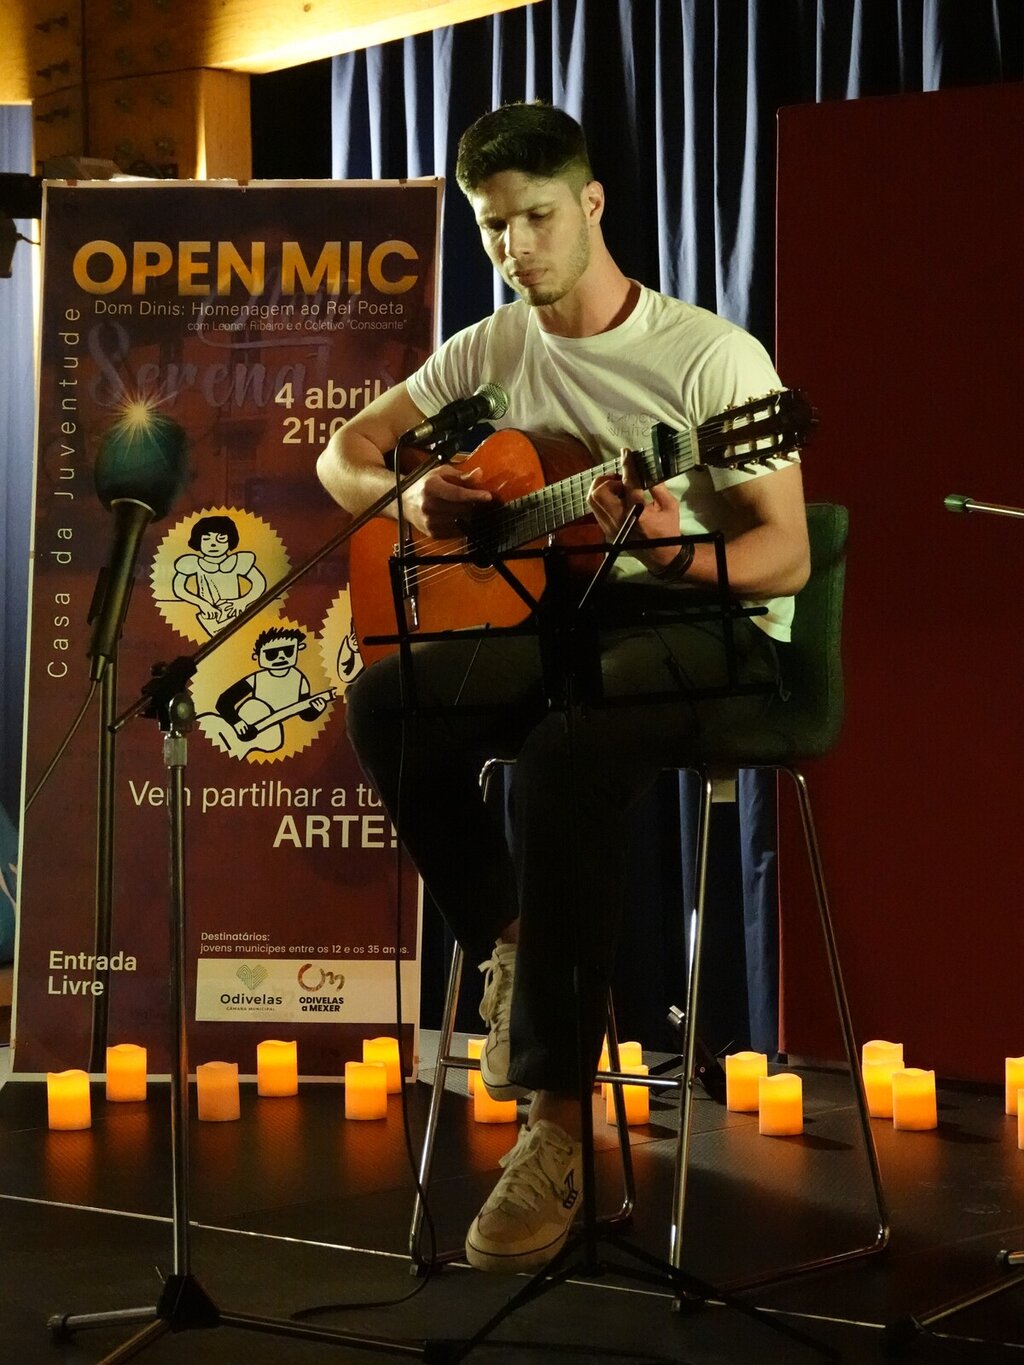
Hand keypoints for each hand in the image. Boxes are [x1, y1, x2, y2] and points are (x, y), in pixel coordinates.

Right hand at [403, 464, 492, 537]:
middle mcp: (429, 505)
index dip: (475, 495)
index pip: (457, 493)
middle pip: (462, 508)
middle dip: (475, 505)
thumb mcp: (441, 473)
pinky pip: (457, 531)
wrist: (405, 503)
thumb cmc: (425, 485)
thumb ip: (461, 475)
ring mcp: (430, 521)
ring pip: (461, 521)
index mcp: (431, 487)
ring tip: (470, 507)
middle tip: (480, 501)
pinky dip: (463, 524)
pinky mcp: (433, 533)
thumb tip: (479, 474)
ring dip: (470, 515)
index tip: (487, 496)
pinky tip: (461, 516)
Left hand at [587, 449, 681, 573]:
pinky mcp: (606, 530)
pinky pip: (596, 509)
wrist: (660, 556)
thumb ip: (658, 487)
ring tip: (618, 488)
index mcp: (639, 513)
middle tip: (621, 480)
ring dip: (603, 488)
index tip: (626, 452)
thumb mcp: (670, 506)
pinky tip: (616, 498)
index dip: (627, 465)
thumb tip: (647, 470)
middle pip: (599, 492)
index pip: (628, 484)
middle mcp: (620, 520)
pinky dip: (603, 498)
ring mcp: (610, 527)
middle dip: (608, 479)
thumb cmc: (668, 529)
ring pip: (592, 500)